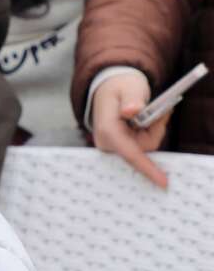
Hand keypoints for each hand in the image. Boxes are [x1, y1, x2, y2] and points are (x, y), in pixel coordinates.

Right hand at [90, 70, 170, 188]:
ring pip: (146, 147)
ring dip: (153, 129)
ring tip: (145, 111)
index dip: (148, 168)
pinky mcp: (119, 149)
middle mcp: (107, 143)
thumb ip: (133, 99)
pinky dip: (149, 132)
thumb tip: (133, 111)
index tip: (163, 182)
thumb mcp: (129, 87)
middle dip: (156, 129)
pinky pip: (143, 146)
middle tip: (158, 108)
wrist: (109, 89)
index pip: (130, 154)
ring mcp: (112, 148)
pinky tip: (141, 121)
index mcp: (107, 130)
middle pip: (144, 149)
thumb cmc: (120, 88)